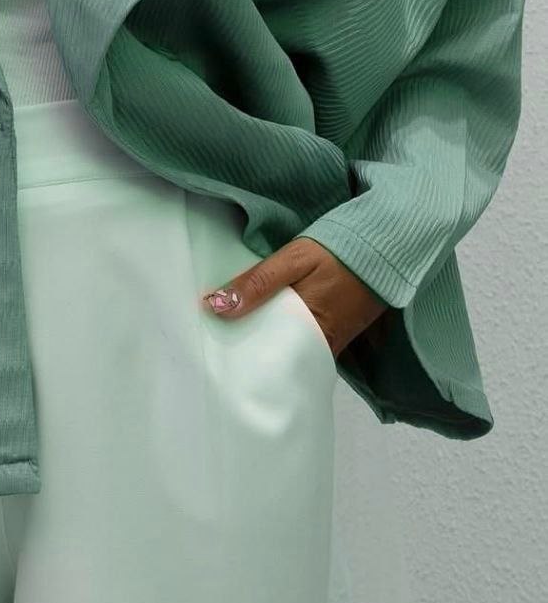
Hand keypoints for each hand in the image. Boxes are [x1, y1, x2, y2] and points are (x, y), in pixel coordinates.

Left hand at [200, 236, 389, 359]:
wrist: (388, 246)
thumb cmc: (339, 251)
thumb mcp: (293, 259)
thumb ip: (257, 282)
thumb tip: (216, 306)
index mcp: (309, 326)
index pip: (266, 352)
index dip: (240, 354)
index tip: (213, 352)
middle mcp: (322, 341)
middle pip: (279, 356)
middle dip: (251, 354)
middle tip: (218, 351)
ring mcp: (334, 340)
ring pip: (293, 352)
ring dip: (268, 347)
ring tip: (234, 343)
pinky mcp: (340, 333)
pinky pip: (308, 345)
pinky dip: (287, 341)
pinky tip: (266, 332)